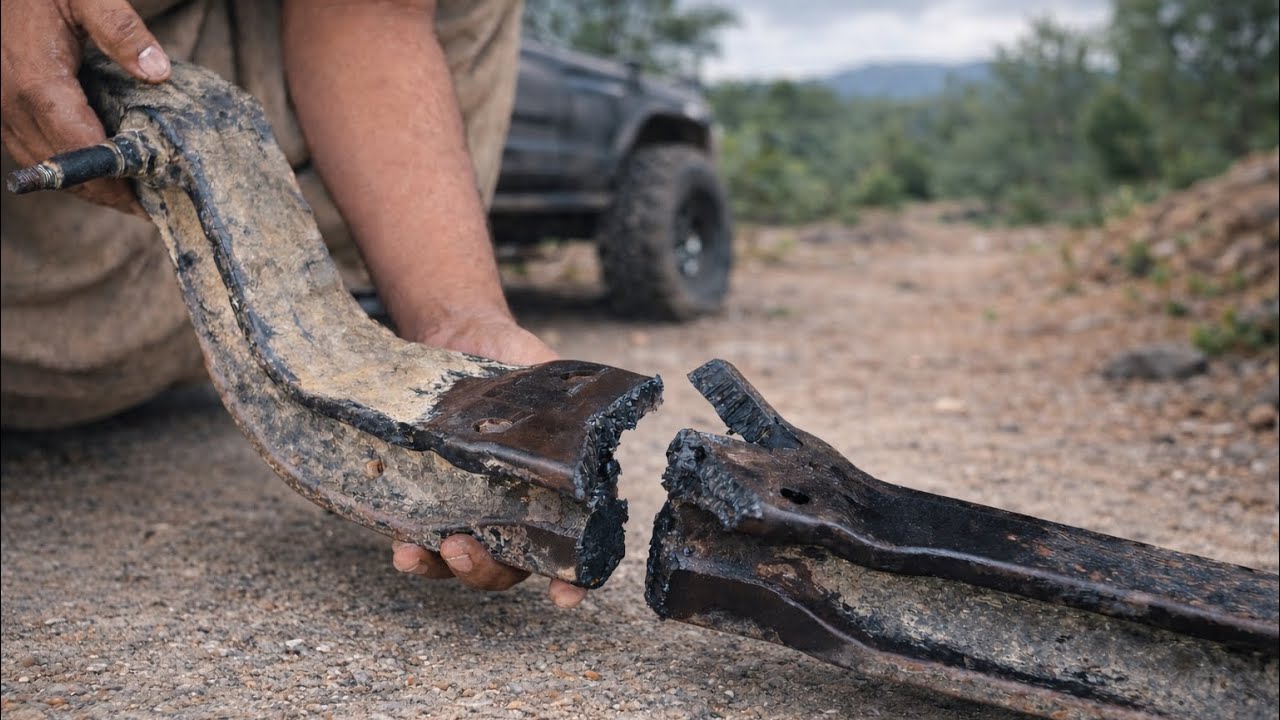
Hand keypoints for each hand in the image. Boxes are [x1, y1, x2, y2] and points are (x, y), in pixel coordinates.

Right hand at [1, 0, 170, 213]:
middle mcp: (10, 102)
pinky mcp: (0, 108)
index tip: (147, 198)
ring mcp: (0, 108)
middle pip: (62, 167)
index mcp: (36, 81)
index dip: (113, 179)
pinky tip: (98, 168)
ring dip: (85, 184)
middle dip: (105, 191)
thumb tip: (157, 71)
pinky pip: (30, 149)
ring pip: (43, 164)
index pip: (78, 148)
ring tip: (130, 193)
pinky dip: (64, 165)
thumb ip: (121, 30)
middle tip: (149, 205)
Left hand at [393, 314, 587, 607]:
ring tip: (411, 554)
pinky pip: (423, 537)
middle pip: (510, 566)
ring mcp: (471, 508)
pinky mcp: (431, 499)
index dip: (571, 579)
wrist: (460, 338)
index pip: (571, 546)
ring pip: (463, 560)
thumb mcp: (544, 373)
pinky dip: (411, 547)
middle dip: (485, 569)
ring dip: (439, 568)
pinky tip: (396, 541)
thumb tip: (581, 405)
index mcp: (555, 489)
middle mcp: (515, 509)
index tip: (562, 596)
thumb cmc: (514, 360)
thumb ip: (563, 396)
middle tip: (461, 548)